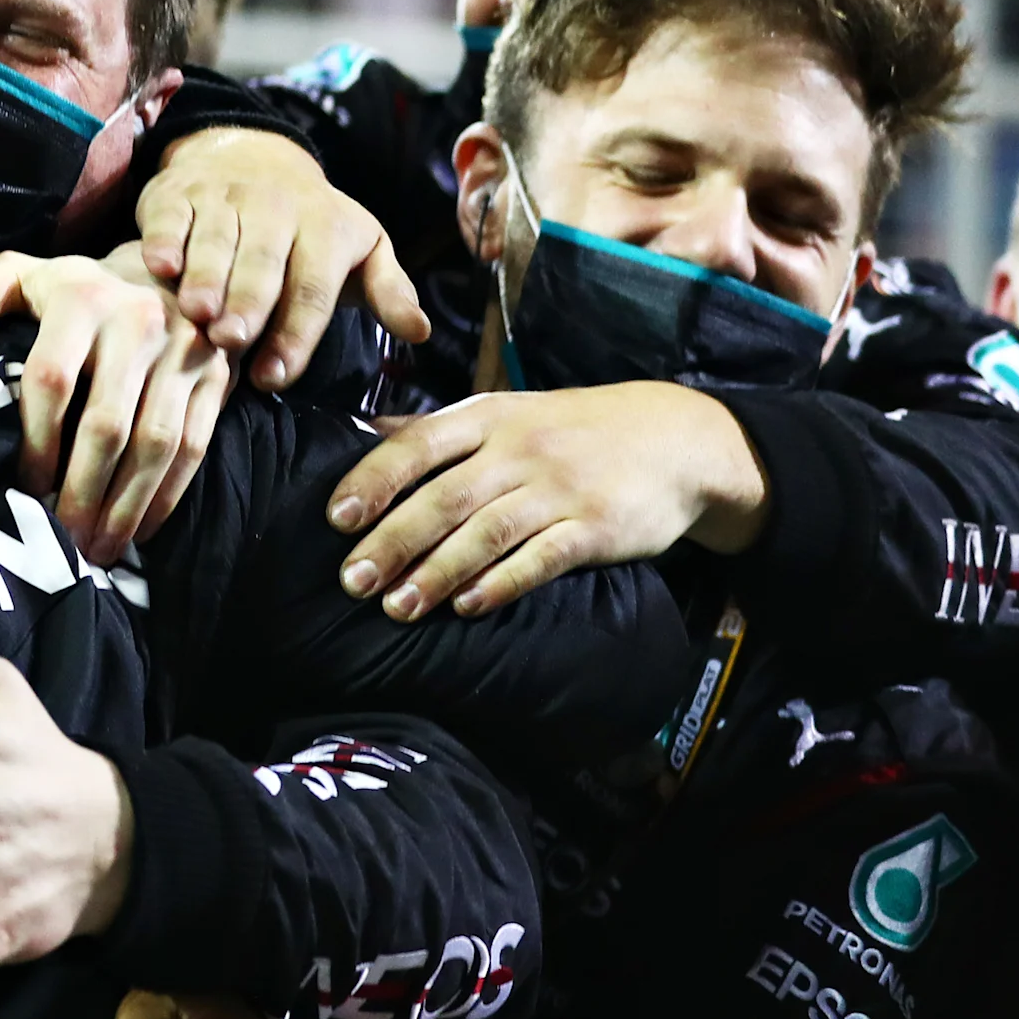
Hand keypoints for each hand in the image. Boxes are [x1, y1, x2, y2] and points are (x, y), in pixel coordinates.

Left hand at [0, 249, 231, 563]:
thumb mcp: (22, 275)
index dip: (38, 441)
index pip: (52, 380)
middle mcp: (137, 321)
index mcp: (81, 298)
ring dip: (127, 505)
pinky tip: (141, 528)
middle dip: (82, 491)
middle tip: (63, 540)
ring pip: (157, 442)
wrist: (165, 270)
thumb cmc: (76, 290)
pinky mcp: (215, 375)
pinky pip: (194, 444)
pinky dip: (169, 494)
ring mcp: (184, 350)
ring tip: (100, 550)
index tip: (25, 487)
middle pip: (108, 423)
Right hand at [136, 130, 426, 391]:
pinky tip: (159, 268)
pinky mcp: (180, 192)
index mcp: (325, 226)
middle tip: (233, 342)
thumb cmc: (310, 225)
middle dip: (248, 302)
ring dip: (205, 277)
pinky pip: (171, 216)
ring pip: (215, 238)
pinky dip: (163, 240)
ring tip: (197, 315)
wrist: (252, 156)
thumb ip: (388, 291)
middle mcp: (276, 206)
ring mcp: (224, 196)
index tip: (275, 377)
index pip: (313, 284)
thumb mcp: (361, 248)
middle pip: (264, 261)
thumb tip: (419, 332)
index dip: (296, 331)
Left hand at [325, 383, 766, 620]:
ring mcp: (560, 489)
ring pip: (486, 532)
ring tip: (397, 607)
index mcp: (488, 417)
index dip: (374, 480)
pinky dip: (501, 583)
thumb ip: (440, 430)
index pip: (417, 445)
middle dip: (393, 541)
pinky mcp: (596, 527)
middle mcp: (519, 449)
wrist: (680, 438)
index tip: (338, 518)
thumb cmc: (575, 428)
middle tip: (353, 581)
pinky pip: (540, 558)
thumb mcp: (508, 411)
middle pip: (444, 497)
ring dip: (437, 572)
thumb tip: (365, 432)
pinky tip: (468, 606)